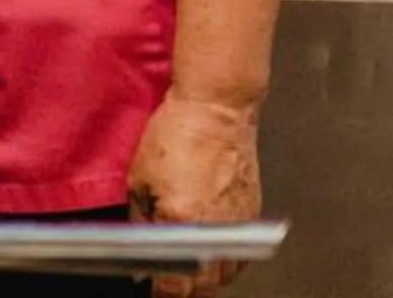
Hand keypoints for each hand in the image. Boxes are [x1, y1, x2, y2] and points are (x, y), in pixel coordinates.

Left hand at [127, 90, 262, 297]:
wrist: (216, 111)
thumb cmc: (175, 137)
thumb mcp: (140, 181)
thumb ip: (141, 224)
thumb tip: (141, 254)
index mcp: (182, 220)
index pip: (175, 284)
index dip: (161, 290)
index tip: (152, 288)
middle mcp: (215, 229)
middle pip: (203, 286)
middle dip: (183, 288)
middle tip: (165, 279)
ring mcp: (238, 226)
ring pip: (224, 276)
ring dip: (204, 279)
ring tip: (186, 271)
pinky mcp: (251, 219)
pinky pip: (239, 256)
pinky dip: (223, 262)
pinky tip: (209, 255)